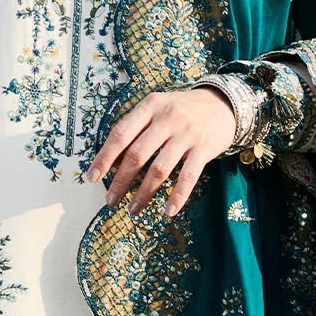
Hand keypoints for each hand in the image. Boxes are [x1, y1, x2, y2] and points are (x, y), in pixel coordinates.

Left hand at [83, 86, 236, 214]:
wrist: (223, 104)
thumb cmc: (182, 110)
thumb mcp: (157, 110)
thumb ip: (136, 131)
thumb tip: (110, 162)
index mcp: (150, 106)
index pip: (120, 134)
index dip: (104, 158)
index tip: (92, 178)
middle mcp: (167, 118)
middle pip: (137, 154)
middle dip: (120, 181)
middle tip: (110, 200)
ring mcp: (187, 134)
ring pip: (159, 169)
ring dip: (144, 193)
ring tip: (133, 209)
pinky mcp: (204, 149)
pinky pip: (188, 177)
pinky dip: (177, 196)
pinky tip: (168, 211)